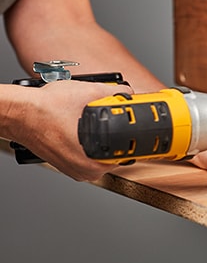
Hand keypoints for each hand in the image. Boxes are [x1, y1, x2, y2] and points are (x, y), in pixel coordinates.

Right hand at [13, 80, 133, 180]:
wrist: (20, 113)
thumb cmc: (46, 108)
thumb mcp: (90, 91)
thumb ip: (116, 92)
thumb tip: (130, 93)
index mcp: (97, 161)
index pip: (128, 147)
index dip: (130, 128)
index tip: (129, 119)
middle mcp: (87, 171)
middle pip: (116, 148)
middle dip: (115, 130)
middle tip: (107, 115)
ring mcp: (76, 169)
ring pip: (101, 150)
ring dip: (100, 135)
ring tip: (89, 119)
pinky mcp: (67, 165)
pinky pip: (86, 152)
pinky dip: (87, 139)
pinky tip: (80, 127)